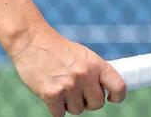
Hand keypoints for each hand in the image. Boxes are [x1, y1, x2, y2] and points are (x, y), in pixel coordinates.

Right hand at [9, 24, 125, 114]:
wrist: (31, 41)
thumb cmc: (58, 49)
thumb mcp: (82, 55)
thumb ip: (94, 72)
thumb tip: (107, 92)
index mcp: (95, 63)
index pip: (119, 87)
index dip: (117, 96)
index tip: (111, 97)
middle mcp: (84, 75)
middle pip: (97, 104)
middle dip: (88, 100)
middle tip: (77, 88)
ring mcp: (68, 86)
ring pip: (77, 110)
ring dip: (70, 103)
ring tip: (61, 85)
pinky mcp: (51, 94)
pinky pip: (60, 114)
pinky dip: (56, 107)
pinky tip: (51, 91)